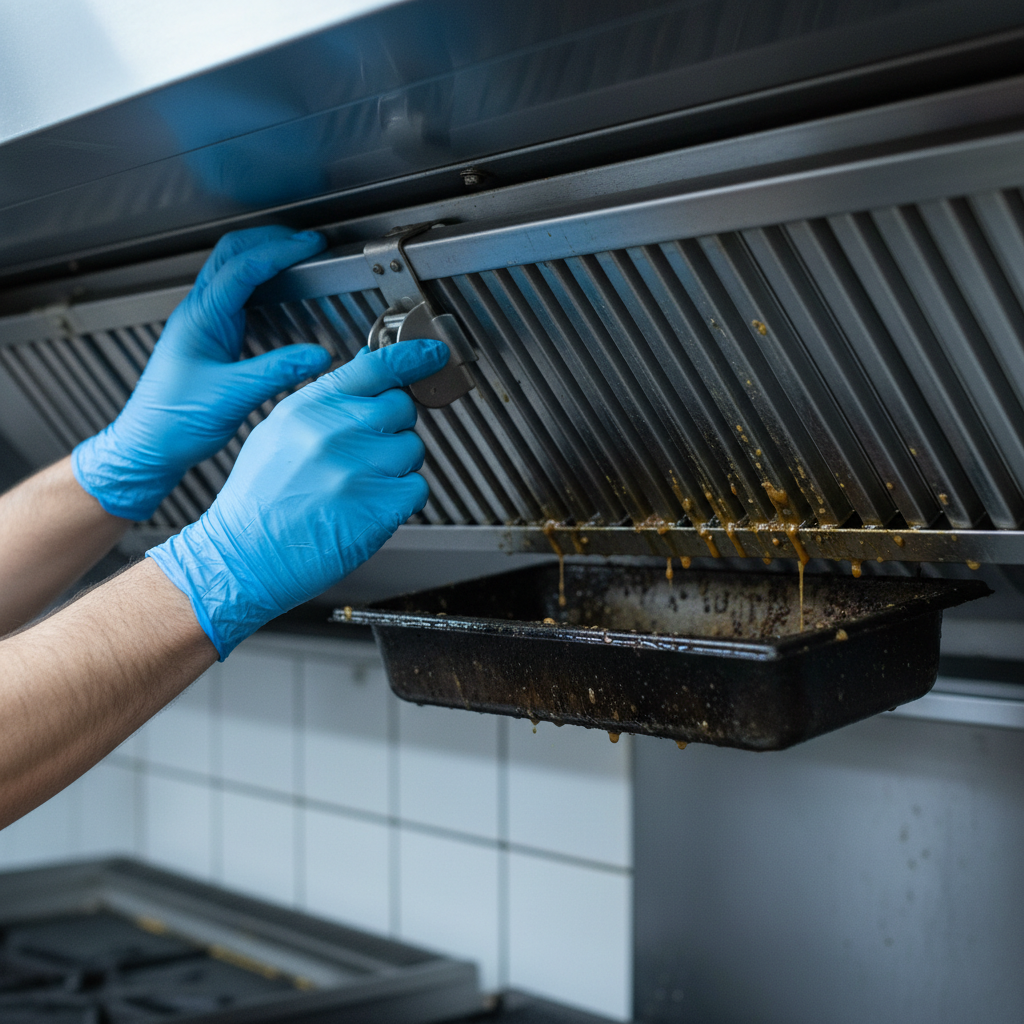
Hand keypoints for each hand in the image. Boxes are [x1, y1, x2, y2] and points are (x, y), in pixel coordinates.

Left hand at [72, 227, 330, 520]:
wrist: (147, 446)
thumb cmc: (173, 422)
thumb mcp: (232, 396)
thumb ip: (278, 372)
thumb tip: (319, 355)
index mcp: (200, 318)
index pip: (243, 267)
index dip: (280, 251)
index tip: (310, 245)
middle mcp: (198, 313)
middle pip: (233, 253)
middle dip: (271, 240)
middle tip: (307, 242)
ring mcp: (202, 324)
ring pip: (232, 271)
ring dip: (265, 258)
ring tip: (298, 260)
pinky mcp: (209, 339)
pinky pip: (236, 297)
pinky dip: (261, 284)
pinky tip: (279, 296)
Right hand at [147, 339, 449, 657]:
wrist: (244, 557)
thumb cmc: (259, 499)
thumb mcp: (279, 431)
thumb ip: (326, 400)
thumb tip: (369, 365)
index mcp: (310, 407)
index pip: (375, 367)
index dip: (412, 356)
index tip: (434, 353)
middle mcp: (335, 432)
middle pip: (402, 408)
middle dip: (393, 428)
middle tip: (365, 453)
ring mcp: (359, 469)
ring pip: (412, 449)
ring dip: (397, 466)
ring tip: (357, 486)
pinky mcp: (379, 506)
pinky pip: (416, 488)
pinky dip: (401, 499)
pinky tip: (367, 507)